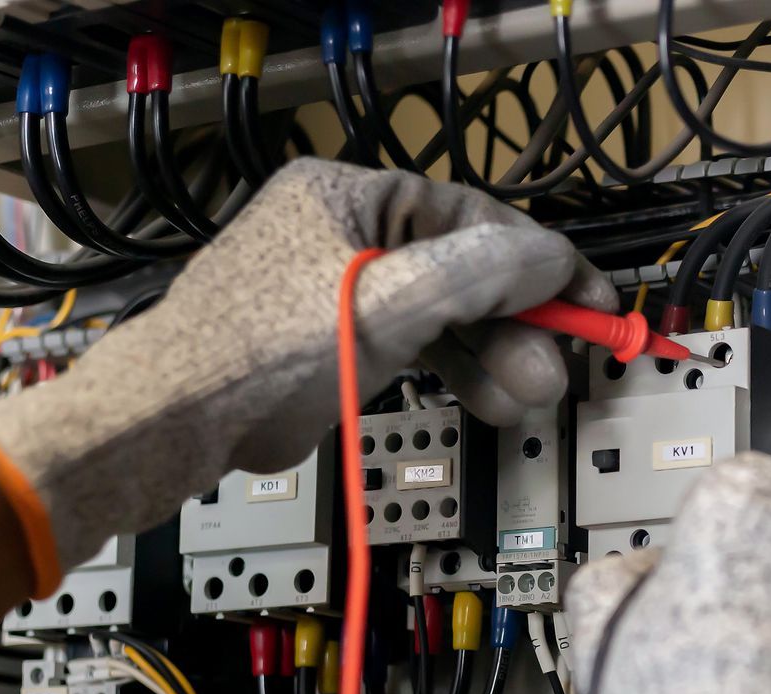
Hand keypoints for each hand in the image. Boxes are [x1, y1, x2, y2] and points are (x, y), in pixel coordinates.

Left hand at [0, 157, 612, 593]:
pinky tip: (494, 402)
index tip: (591, 302)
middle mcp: (348, 232)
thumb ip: (481, 273)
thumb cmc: (264, 351)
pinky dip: (457, 373)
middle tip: (558, 367)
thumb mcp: (390, 301)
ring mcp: (342, 289)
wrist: (179, 423)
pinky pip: (418, 347)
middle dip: (516, 324)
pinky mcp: (339, 343)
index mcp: (350, 194)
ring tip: (531, 395)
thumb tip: (554, 259)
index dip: (540, 262)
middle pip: (462, 270)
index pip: (471, 217)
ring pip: (445, 316)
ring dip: (494, 357)